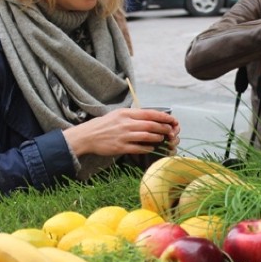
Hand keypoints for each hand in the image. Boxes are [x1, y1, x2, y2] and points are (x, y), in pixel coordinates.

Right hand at [63, 108, 180, 157]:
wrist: (88, 136)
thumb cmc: (104, 124)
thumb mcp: (118, 114)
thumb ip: (133, 115)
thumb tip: (150, 116)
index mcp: (126, 113)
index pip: (149, 113)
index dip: (163, 117)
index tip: (172, 119)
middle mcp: (126, 123)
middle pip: (151, 125)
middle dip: (164, 128)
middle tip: (171, 131)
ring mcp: (124, 136)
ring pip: (147, 136)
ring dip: (157, 138)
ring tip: (161, 139)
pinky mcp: (120, 147)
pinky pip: (138, 148)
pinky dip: (147, 148)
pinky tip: (151, 148)